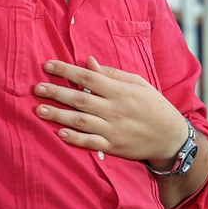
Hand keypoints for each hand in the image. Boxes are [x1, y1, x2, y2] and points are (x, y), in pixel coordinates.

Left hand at [34, 56, 186, 162]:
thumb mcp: (138, 83)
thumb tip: (89, 62)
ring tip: (39, 109)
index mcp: (120, 90)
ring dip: (59, 115)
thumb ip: (112, 74)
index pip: (88, 77)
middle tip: (37, 88)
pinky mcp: (113, 146)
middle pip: (80, 98)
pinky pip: (90, 142)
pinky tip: (59, 133)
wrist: (170, 136)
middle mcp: (115, 109)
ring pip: (81, 120)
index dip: (66, 71)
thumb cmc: (153, 105)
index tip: (47, 66)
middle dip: (56, 92)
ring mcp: (113, 129)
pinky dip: (75, 138)